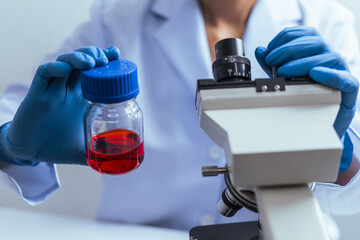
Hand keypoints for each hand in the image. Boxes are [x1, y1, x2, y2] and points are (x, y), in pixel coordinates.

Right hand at [0, 46, 119, 164]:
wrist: (29, 154)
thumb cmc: (56, 148)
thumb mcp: (83, 151)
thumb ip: (100, 153)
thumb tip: (120, 163)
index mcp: (81, 101)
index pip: (95, 75)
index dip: (106, 62)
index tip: (117, 55)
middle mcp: (68, 92)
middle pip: (81, 64)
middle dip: (94, 55)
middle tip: (105, 58)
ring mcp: (53, 92)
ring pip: (64, 64)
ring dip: (77, 58)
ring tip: (91, 62)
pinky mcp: (36, 95)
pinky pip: (44, 74)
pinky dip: (54, 69)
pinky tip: (64, 69)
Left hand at [255, 26, 358, 171]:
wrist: (321, 122)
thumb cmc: (305, 96)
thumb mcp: (284, 77)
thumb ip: (273, 64)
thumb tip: (260, 50)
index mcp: (317, 50)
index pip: (306, 33)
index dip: (286, 38)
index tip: (269, 49)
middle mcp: (330, 57)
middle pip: (315, 42)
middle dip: (289, 50)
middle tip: (271, 62)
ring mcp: (341, 71)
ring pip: (328, 57)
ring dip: (302, 62)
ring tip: (283, 72)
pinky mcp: (349, 89)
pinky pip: (345, 79)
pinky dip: (330, 74)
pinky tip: (315, 73)